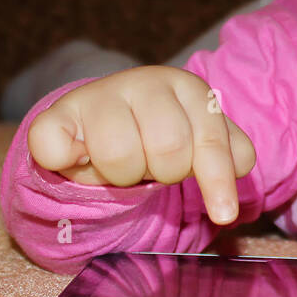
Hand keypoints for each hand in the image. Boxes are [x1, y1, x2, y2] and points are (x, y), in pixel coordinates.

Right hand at [26, 65, 255, 225]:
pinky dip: (65, 161)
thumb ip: (227, 152)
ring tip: (118, 164)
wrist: (98, 120)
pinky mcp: (54, 115)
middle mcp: (144, 82)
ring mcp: (97, 95)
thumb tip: (242, 163)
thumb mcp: (197, 137)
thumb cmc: (157, 134)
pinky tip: (75, 157)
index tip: (224, 214)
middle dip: (161, 173)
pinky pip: (56, 148)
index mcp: (187, 87)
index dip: (216, 179)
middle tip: (149, 165)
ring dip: (120, 175)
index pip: (209, 141)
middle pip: (168, 152)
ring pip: (120, 156)